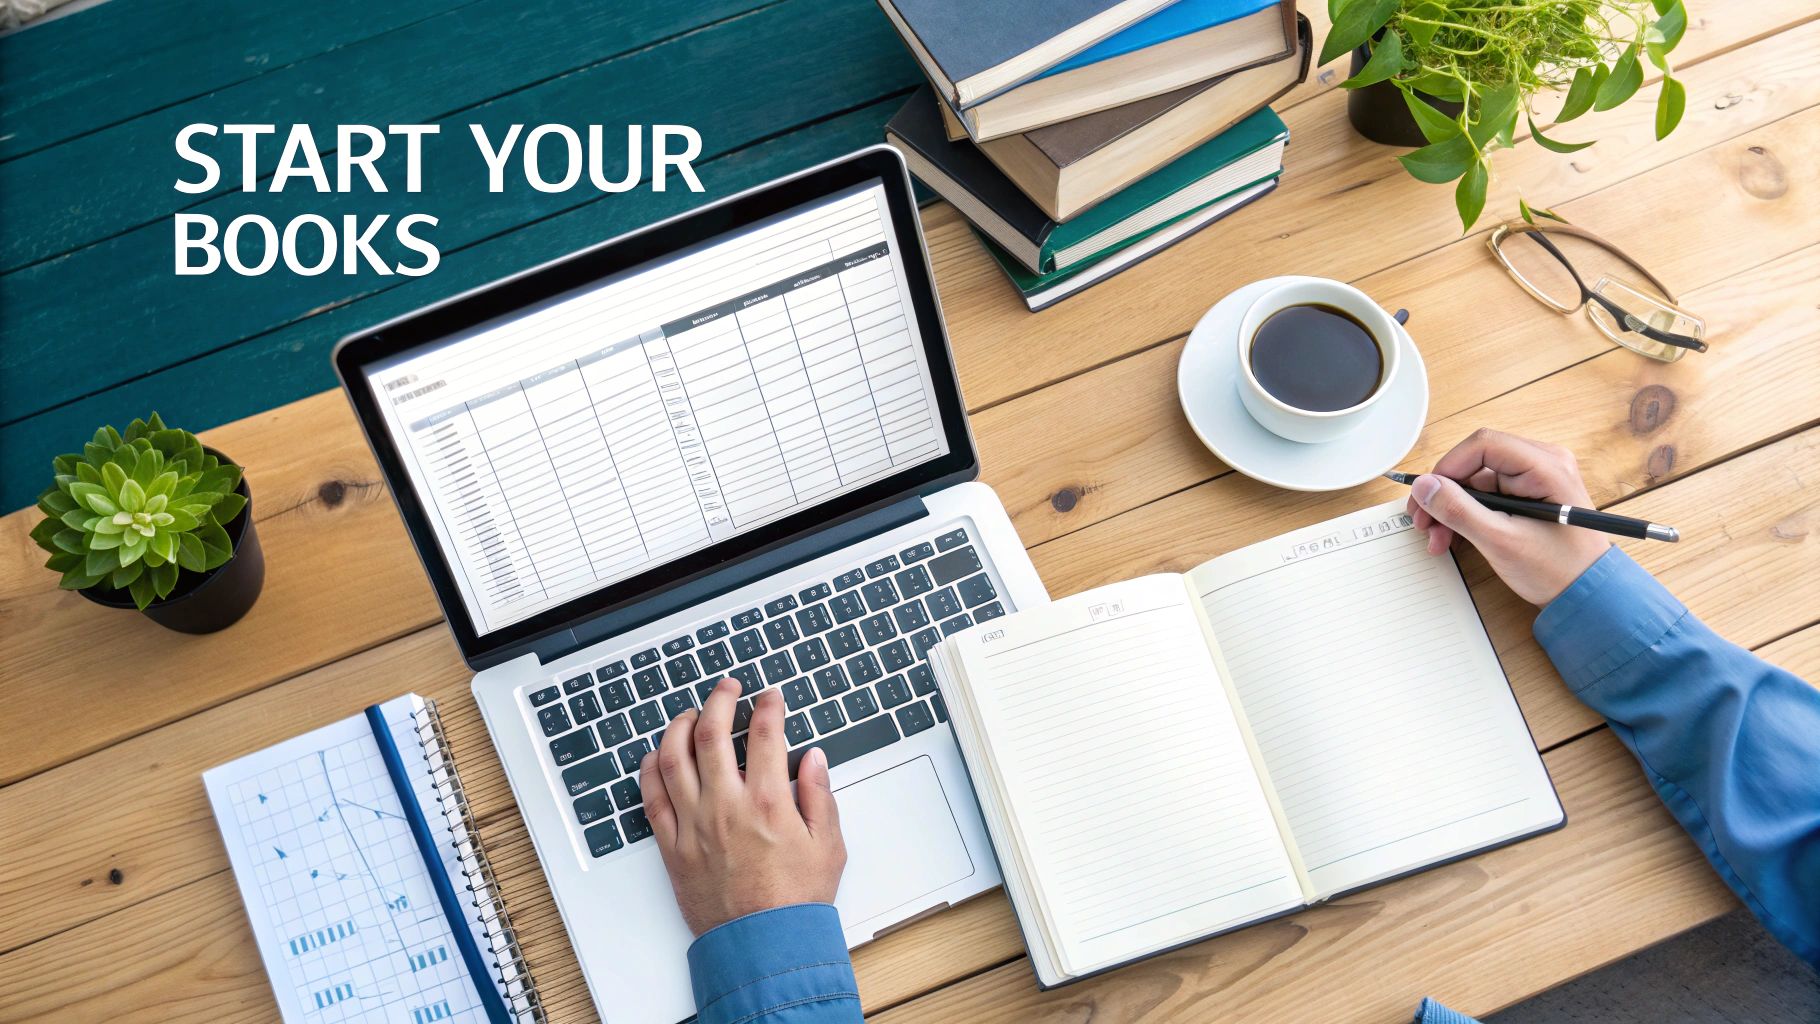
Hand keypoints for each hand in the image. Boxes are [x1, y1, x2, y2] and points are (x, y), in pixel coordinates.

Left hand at [641, 678, 845, 935]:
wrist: (763, 945)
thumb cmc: (795, 900)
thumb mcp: (829, 845)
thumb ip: (820, 795)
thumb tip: (812, 759)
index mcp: (768, 802)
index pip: (765, 733)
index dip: (768, 705)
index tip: (770, 696)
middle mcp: (726, 806)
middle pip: (711, 732)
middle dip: (720, 699)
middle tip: (728, 688)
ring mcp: (694, 824)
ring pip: (673, 757)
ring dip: (679, 725)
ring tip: (690, 714)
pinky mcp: (673, 845)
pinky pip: (651, 797)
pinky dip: (651, 768)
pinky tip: (659, 754)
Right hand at [1406, 428, 1611, 605]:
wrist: (1586, 593)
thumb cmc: (1558, 570)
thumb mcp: (1501, 541)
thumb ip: (1459, 511)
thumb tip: (1424, 486)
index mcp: (1546, 467)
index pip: (1482, 445)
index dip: (1447, 468)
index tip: (1427, 496)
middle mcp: (1542, 463)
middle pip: (1475, 462)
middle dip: (1445, 492)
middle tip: (1423, 521)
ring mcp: (1536, 478)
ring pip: (1476, 480)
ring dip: (1452, 507)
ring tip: (1438, 538)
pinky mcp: (1528, 494)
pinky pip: (1487, 494)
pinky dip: (1467, 513)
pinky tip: (1453, 536)